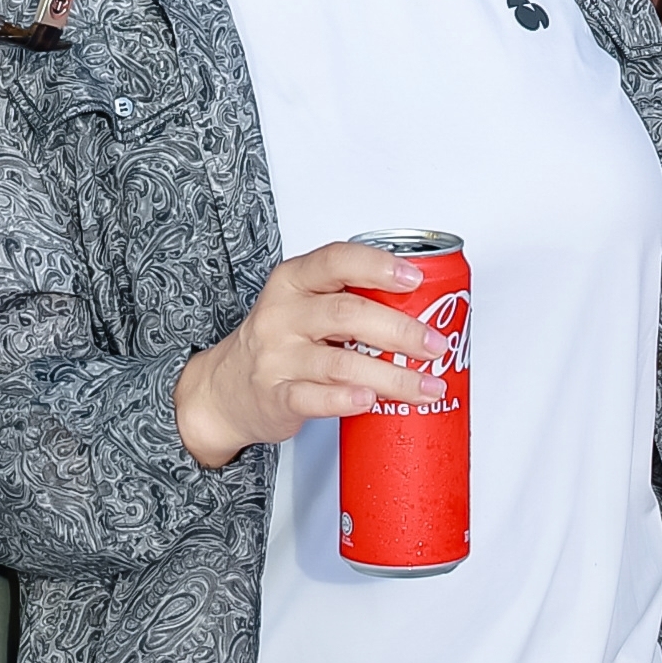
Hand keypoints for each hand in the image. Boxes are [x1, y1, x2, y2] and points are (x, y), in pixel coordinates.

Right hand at [171, 241, 447, 470]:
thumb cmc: (280, 340)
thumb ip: (350, 297)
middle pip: (348, 314)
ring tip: (426, 386)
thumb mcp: (304, 303)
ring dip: (392, 377)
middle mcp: (282, 315)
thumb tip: (426, 306)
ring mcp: (277, 358)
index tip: (415, 279)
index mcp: (293, 281)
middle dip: (400, 330)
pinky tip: (371, 401)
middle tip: (435, 345)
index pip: (337, 261)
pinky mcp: (276, 397)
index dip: (378, 267)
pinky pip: (314, 398)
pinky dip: (345, 400)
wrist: (226, 389)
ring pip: (340, 362)